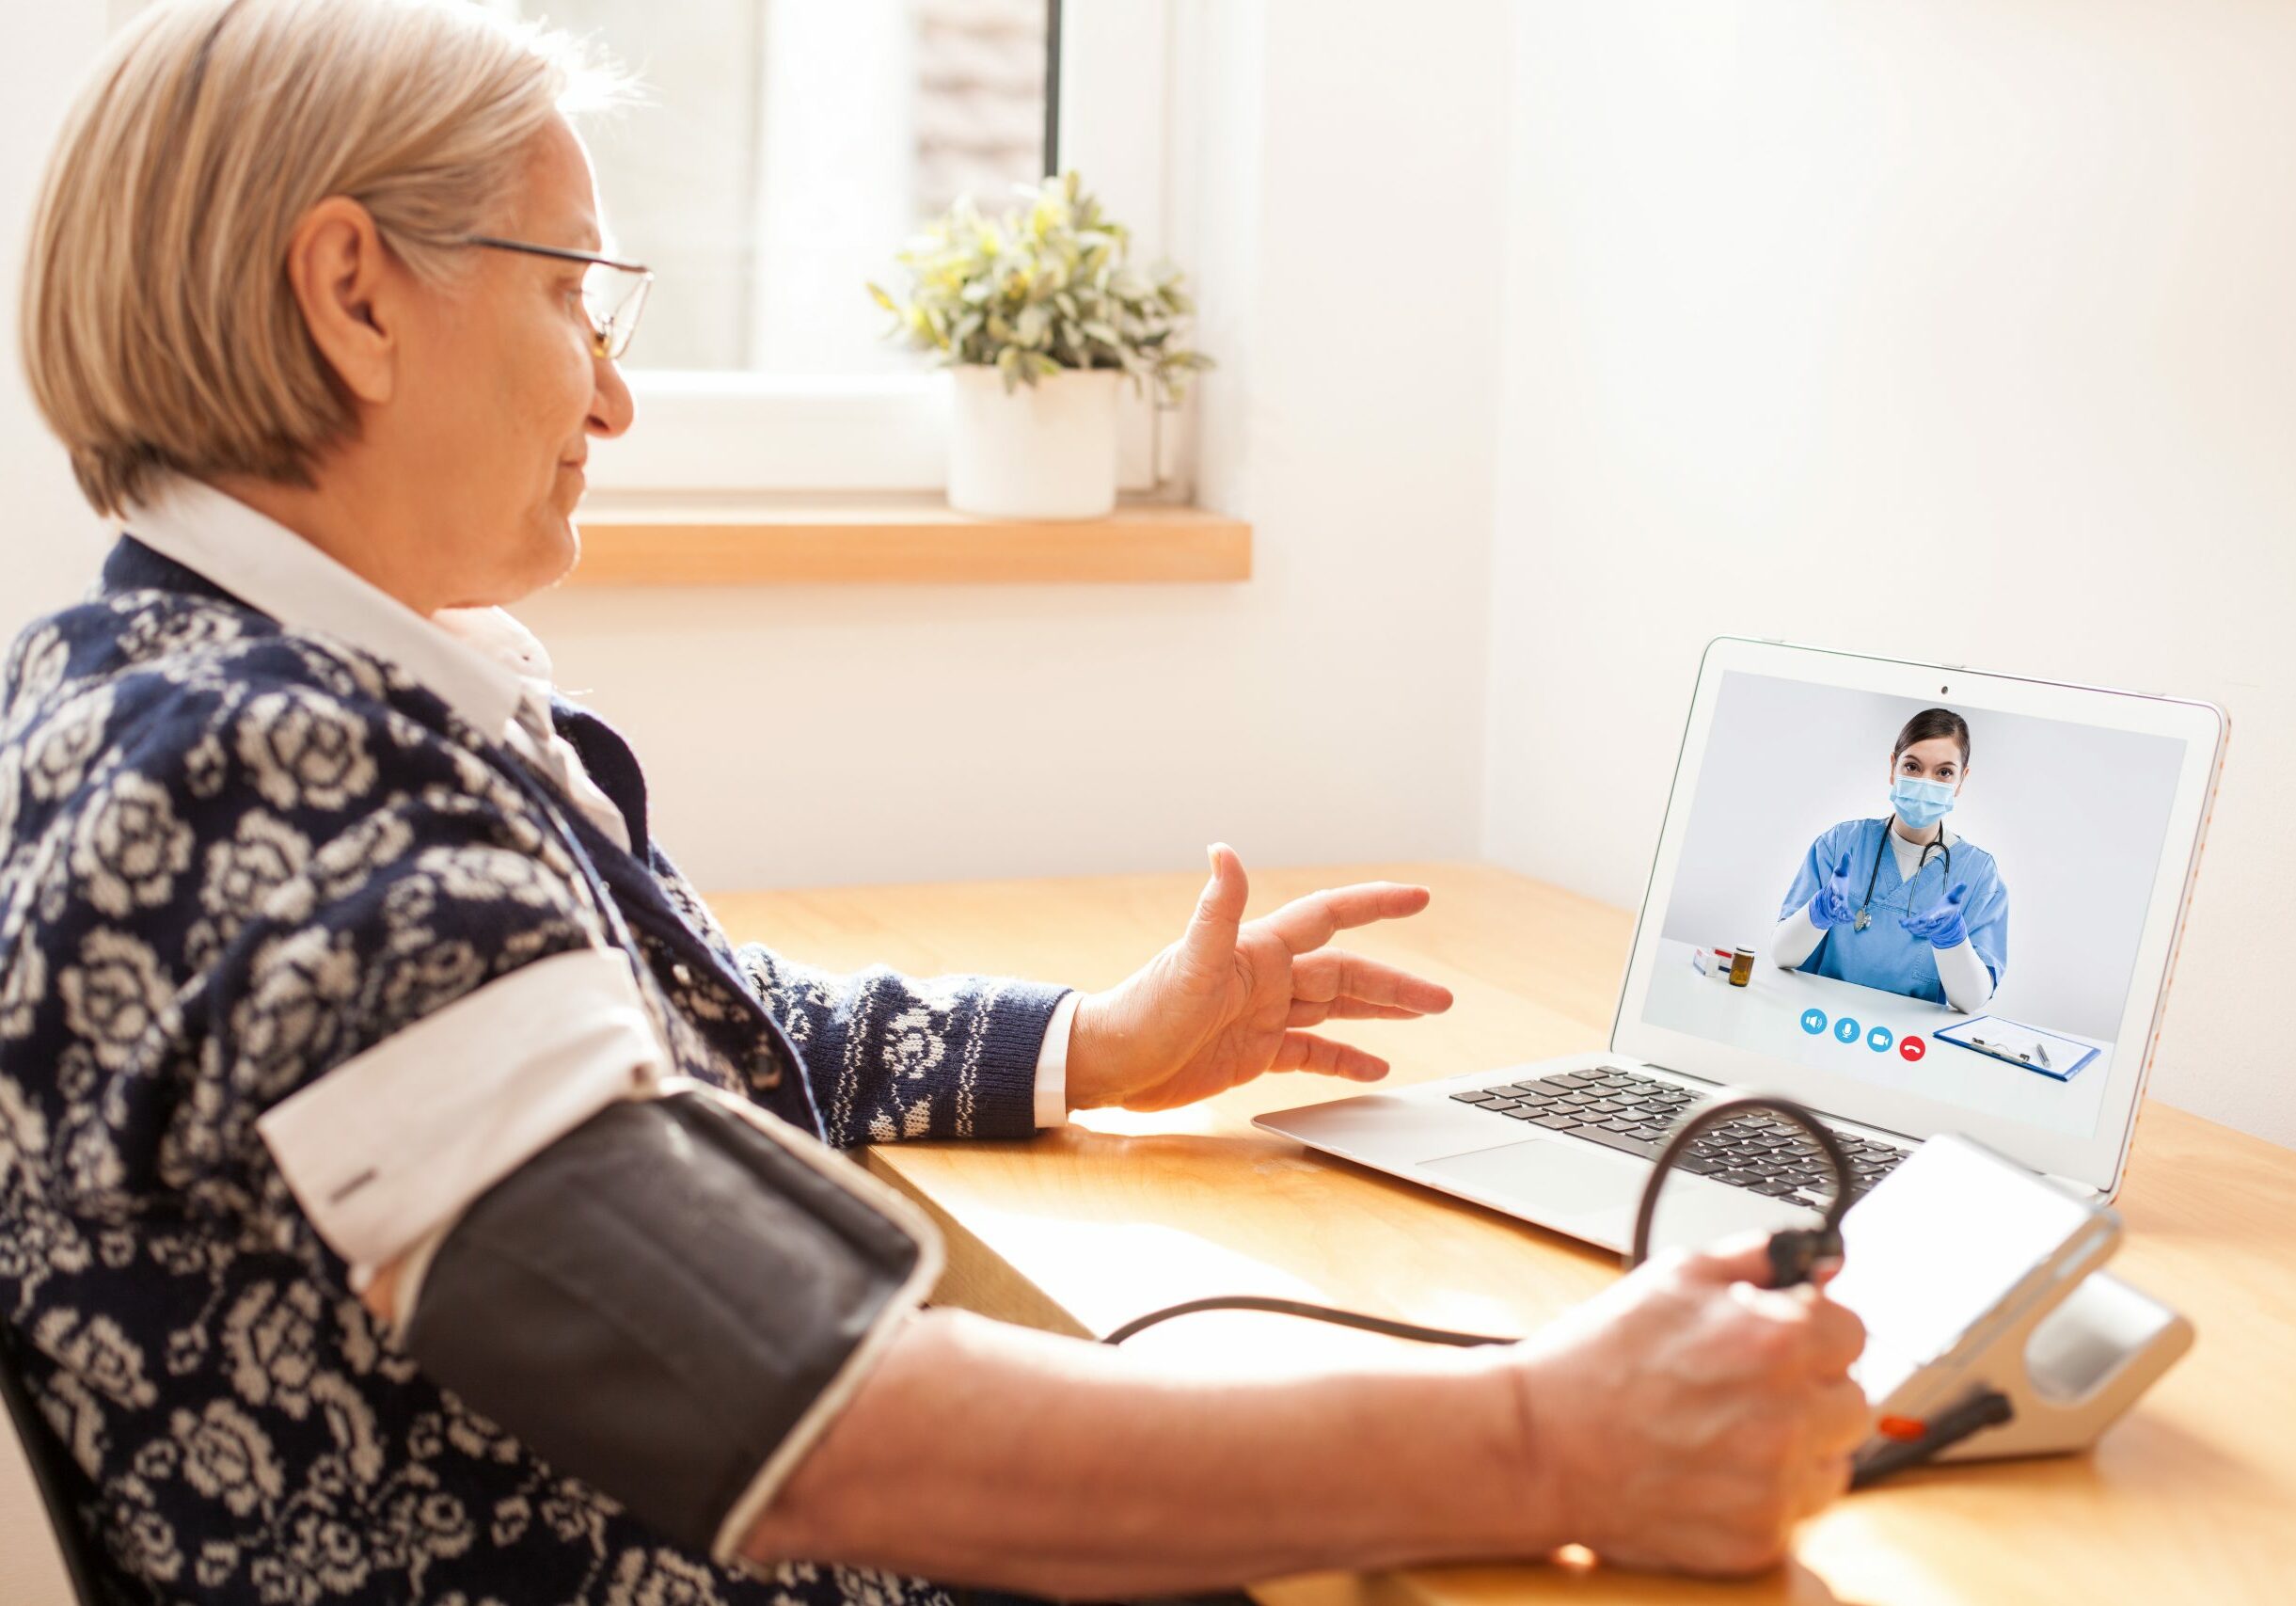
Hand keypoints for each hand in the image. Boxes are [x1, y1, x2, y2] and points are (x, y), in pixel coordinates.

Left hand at [1064, 845, 1453, 1112]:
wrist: (1110, 1063)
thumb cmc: (1143, 1013)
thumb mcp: (1189, 965)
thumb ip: (1216, 910)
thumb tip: (1224, 849)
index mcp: (1259, 951)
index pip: (1329, 917)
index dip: (1373, 904)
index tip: (1419, 898)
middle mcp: (1267, 978)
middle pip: (1346, 973)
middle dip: (1394, 983)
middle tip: (1442, 999)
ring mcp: (1263, 1015)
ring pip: (1336, 1008)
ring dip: (1380, 1012)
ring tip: (1425, 1017)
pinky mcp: (1254, 1052)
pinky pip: (1312, 1051)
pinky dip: (1344, 1057)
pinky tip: (1376, 1067)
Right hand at [1501, 1235, 1869, 1574]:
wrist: (1541, 1444)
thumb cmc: (1597, 1361)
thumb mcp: (1674, 1278)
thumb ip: (1757, 1260)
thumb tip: (1818, 1257)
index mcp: (1776, 1341)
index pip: (1854, 1333)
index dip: (1815, 1333)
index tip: (1785, 1343)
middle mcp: (1788, 1416)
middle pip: (1854, 1401)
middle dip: (1812, 1390)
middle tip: (1750, 1388)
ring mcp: (1776, 1485)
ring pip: (1836, 1462)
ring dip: (1801, 1446)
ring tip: (1730, 1432)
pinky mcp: (1759, 1538)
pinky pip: (1798, 1511)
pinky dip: (1767, 1494)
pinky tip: (1716, 1470)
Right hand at [1807, 854, 1856, 929]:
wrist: (1833, 890)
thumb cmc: (1839, 880)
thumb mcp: (1841, 871)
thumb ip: (1845, 863)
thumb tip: (1847, 852)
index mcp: (1835, 886)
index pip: (1834, 889)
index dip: (1836, 891)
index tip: (1839, 895)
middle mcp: (1834, 896)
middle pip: (1834, 901)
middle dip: (1837, 904)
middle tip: (1839, 907)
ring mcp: (1837, 903)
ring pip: (1838, 910)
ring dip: (1841, 913)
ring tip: (1847, 918)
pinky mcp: (1842, 908)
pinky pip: (1844, 914)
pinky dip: (1847, 918)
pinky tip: (1853, 920)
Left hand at [1900, 882, 1968, 948]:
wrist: (1951, 918)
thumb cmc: (1952, 904)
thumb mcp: (1956, 896)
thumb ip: (1958, 890)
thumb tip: (1963, 882)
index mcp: (1943, 913)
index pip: (1938, 915)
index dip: (1932, 917)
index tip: (1926, 919)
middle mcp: (1937, 921)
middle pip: (1927, 924)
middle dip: (1919, 924)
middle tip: (1910, 924)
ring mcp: (1931, 925)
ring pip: (1921, 928)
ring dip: (1912, 927)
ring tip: (1903, 924)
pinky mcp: (1925, 926)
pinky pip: (1917, 929)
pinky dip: (1909, 926)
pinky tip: (1901, 923)